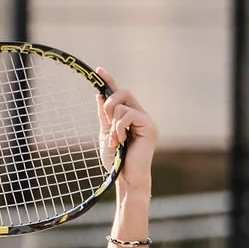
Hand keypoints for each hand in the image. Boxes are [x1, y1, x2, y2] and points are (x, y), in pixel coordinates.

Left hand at [95, 70, 157, 191]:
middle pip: (123, 92)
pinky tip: (120, 141)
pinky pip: (128, 115)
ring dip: (112, 123)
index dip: (110, 81)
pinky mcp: (149, 126)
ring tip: (114, 140)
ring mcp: (146, 120)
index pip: (121, 94)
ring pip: (122, 105)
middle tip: (106, 121)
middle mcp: (141, 115)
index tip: (98, 70)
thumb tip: (99, 95)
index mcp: (131, 116)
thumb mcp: (106, 133)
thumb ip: (105, 116)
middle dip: (109, 103)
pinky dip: (119, 127)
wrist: (125, 177)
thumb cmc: (116, 159)